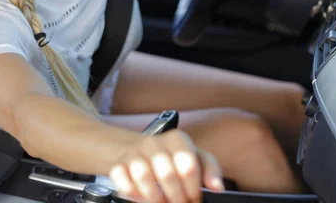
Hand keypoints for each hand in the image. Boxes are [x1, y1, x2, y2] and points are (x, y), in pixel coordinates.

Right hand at [109, 130, 223, 202]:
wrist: (139, 149)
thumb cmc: (173, 157)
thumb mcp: (195, 157)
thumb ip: (209, 169)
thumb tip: (217, 188)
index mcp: (177, 139)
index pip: (188, 166)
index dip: (193, 189)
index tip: (194, 199)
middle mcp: (153, 143)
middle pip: (167, 175)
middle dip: (176, 198)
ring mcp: (134, 153)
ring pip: (143, 177)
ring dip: (155, 198)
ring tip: (161, 202)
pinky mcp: (118, 164)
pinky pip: (124, 182)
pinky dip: (133, 194)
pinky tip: (142, 196)